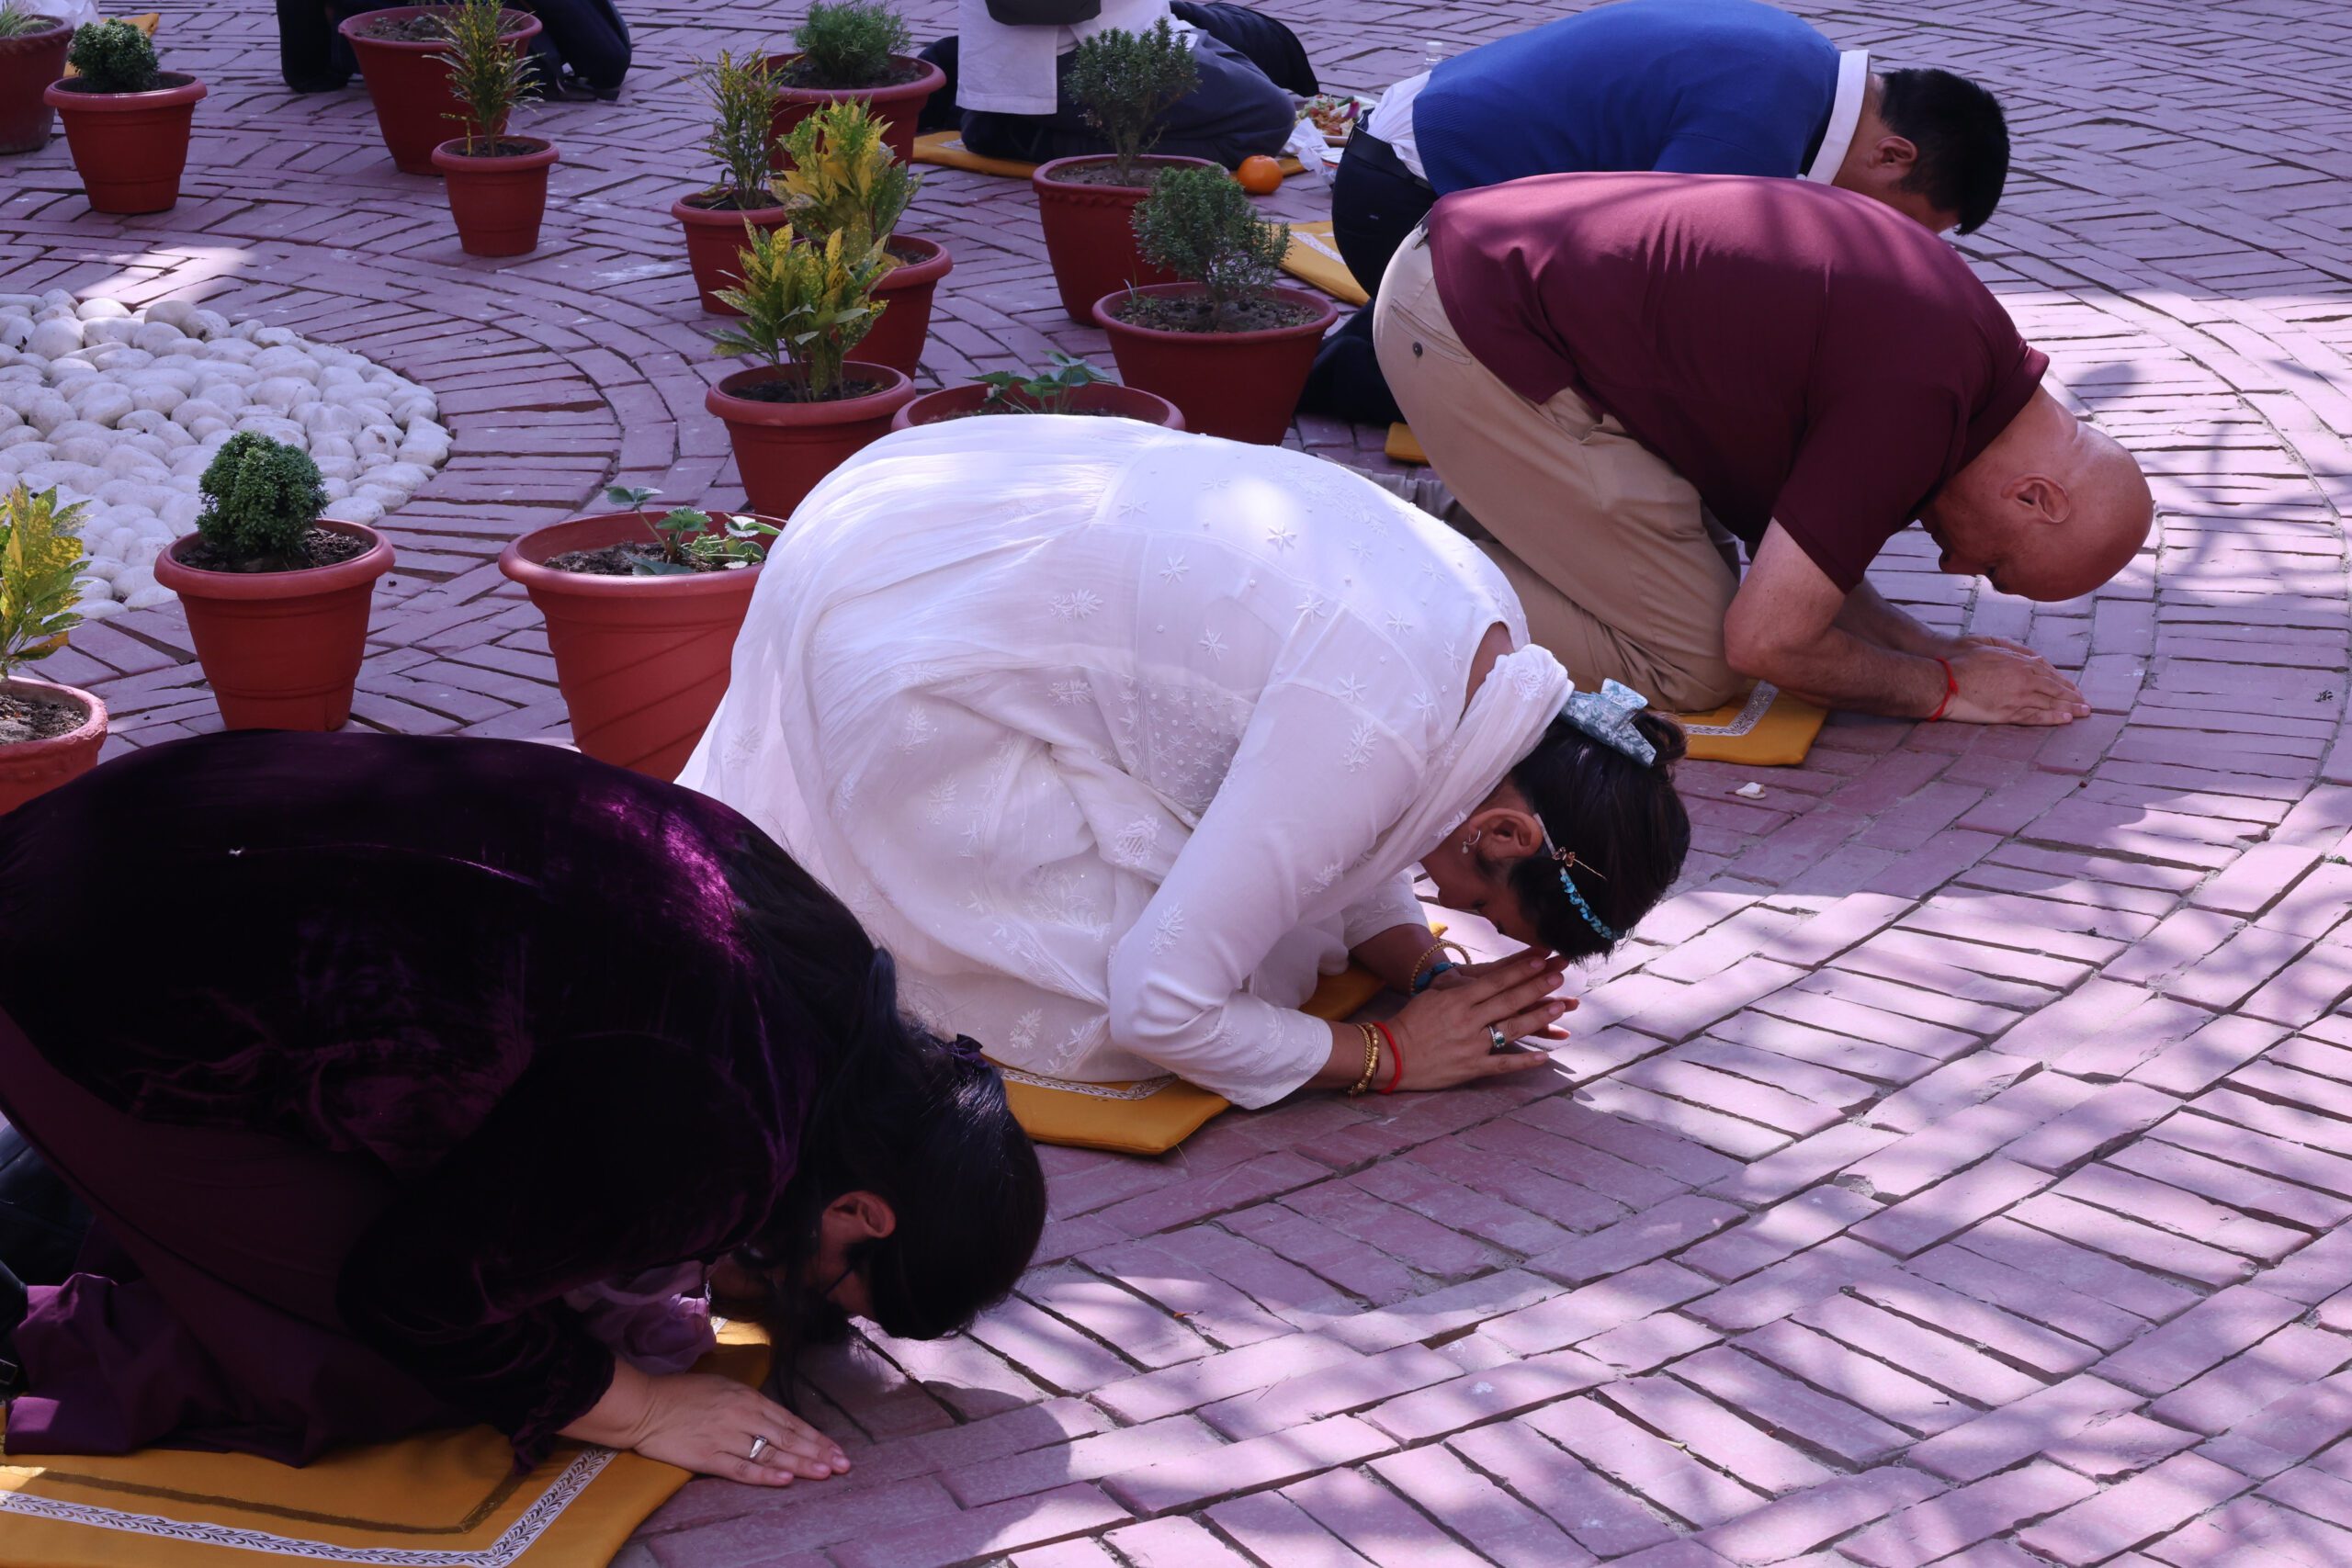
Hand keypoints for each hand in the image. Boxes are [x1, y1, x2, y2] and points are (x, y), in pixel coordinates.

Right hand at [580, 1369, 850, 1485]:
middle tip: (843, 1465)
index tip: (836, 1449)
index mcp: (747, 1397)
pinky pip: (741, 1468)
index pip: (790, 1420)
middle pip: (787, 1437)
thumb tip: (773, 1419)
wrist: (645, 1405)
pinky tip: (785, 1479)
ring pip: (770, 1453)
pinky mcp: (708, 1457)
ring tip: (825, 1473)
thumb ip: (749, 1403)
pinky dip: (764, 1475)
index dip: (815, 1436)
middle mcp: (742, 1416)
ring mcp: (726, 1437)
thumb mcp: (722, 1388)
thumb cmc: (682, 1394)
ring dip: (800, 1464)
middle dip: (818, 1451)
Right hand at [1388, 949, 1571, 1089]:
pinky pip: (1502, 1065)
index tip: (1541, 960)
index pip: (1496, 982)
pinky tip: (1544, 1057)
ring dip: (1538, 1017)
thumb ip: (1458, 988)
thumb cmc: (1410, 1022)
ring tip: (1560, 1006)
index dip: (1520, 971)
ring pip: (1511, 1029)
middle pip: (1508, 1000)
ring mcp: (1471, 1045)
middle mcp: (1468, 1020)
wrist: (1391, 1055)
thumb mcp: (1432, 996)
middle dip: (1536, 987)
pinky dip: (1524, 1062)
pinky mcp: (1471, 1068)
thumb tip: (1483, 980)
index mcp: (1457, 1000)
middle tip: (1559, 975)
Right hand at [1940, 644, 2089, 725]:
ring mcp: (2017, 697)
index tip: (2074, 688)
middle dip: (2073, 697)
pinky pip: (2035, 717)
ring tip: (2082, 713)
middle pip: (2055, 689)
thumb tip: (2034, 658)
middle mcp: (2024, 680)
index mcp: (2020, 663)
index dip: (2063, 682)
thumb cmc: (1962, 660)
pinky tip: (2064, 720)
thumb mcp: (1990, 646)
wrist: (1943, 679)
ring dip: (2069, 709)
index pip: (2049, 674)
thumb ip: (2015, 652)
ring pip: (2049, 703)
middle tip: (2087, 705)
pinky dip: (2051, 718)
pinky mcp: (2007, 713)